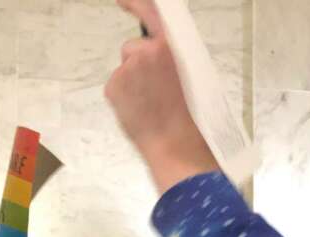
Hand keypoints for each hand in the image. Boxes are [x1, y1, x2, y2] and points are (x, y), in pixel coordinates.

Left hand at [105, 0, 218, 191]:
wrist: (177, 149)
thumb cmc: (192, 121)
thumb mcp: (196, 78)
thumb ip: (175, 58)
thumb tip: (163, 52)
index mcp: (171, 47)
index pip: (150, 12)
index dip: (136, 3)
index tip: (124, 1)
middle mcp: (145, 52)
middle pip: (135, 47)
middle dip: (141, 62)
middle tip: (156, 87)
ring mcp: (126, 70)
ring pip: (126, 68)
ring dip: (134, 81)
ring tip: (151, 104)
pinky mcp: (113, 87)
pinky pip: (117, 85)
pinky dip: (125, 96)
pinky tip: (140, 110)